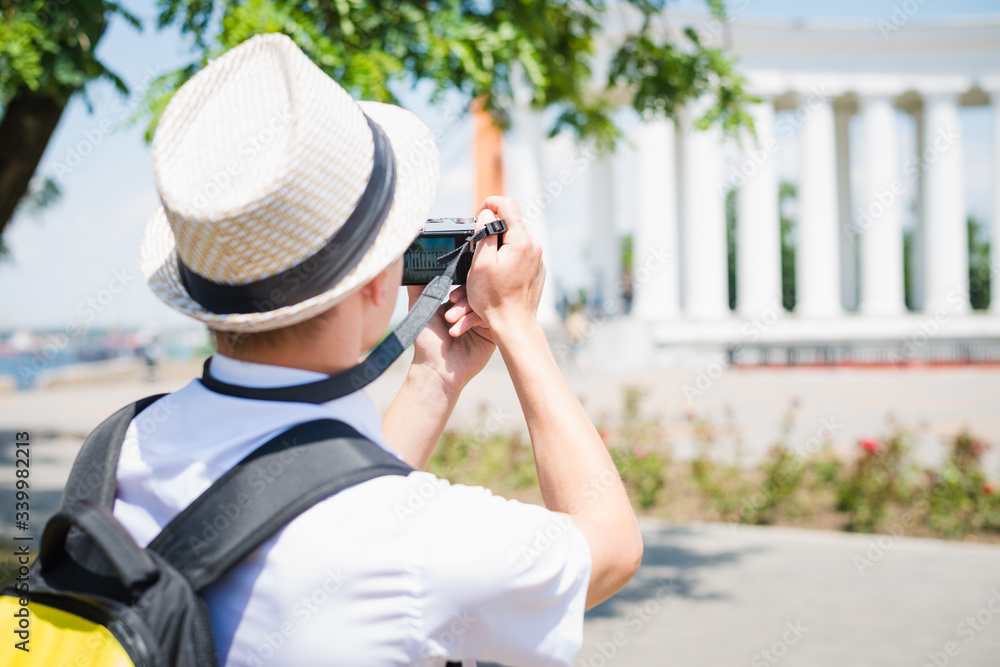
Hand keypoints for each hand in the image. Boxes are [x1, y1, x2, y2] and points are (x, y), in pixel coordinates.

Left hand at [407, 284, 494, 396]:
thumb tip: (414, 264)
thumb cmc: (427, 341)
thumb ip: (418, 285)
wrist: (435, 368)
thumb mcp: (420, 307)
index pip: (466, 284)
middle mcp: (472, 311)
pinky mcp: (492, 334)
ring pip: (482, 303)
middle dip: (462, 298)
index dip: (461, 284)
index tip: (450, 295)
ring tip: (450, 323)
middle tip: (450, 308)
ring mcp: (483, 322)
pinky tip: (457, 331)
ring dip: (464, 311)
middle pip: (476, 291)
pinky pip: (488, 318)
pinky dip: (471, 321)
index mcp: (458, 303)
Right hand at [448, 197, 544, 337]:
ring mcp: (538, 259)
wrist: (514, 325)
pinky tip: (497, 276)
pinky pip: (520, 255)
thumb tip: (486, 214)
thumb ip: (484, 233)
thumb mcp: (480, 263)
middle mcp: (534, 246)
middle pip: (510, 224)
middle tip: (476, 250)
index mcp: (521, 241)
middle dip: (490, 231)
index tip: (477, 218)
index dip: (488, 205)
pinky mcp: (537, 270)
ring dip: (497, 247)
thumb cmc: (494, 299)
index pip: (507, 205)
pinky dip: (506, 259)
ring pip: (514, 241)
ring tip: (485, 267)